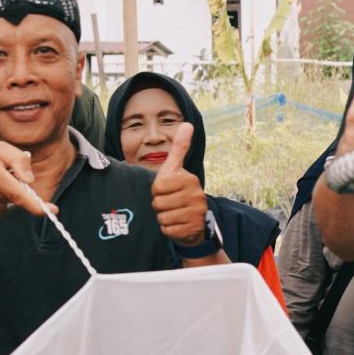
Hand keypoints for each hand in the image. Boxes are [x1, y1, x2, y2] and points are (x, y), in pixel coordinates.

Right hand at [0, 142, 48, 220]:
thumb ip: (17, 158)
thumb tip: (30, 180)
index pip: (18, 194)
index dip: (36, 204)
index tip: (52, 210)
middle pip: (18, 195)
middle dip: (17, 186)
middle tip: (1, 174)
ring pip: (11, 203)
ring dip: (7, 194)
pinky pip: (3, 210)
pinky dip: (0, 201)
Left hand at [149, 121, 211, 247]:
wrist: (194, 222)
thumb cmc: (179, 192)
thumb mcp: (176, 170)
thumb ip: (180, 148)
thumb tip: (187, 124)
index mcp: (189, 179)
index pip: (157, 186)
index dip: (156, 191)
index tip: (166, 191)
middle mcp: (196, 195)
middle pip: (158, 203)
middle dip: (159, 205)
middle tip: (170, 204)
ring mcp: (197, 213)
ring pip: (162, 217)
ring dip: (163, 218)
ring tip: (174, 213)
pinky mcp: (193, 229)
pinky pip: (167, 230)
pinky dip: (168, 229)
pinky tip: (177, 224)